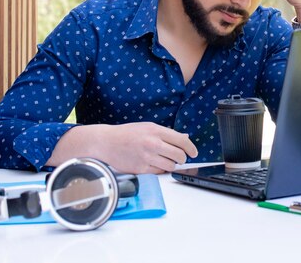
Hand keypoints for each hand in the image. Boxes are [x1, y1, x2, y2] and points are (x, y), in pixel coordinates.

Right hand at [48, 122, 197, 174]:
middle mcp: (153, 144)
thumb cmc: (127, 134)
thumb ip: (166, 133)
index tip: (194, 152)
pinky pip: (159, 172)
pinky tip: (156, 164)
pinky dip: (160, 170)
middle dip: (182, 158)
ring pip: (171, 166)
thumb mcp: (148, 127)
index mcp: (156, 131)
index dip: (191, 148)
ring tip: (166, 160)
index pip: (182, 141)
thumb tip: (184, 138)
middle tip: (180, 158)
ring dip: (171, 165)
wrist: (106, 142)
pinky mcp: (141, 169)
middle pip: (179, 155)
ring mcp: (147, 157)